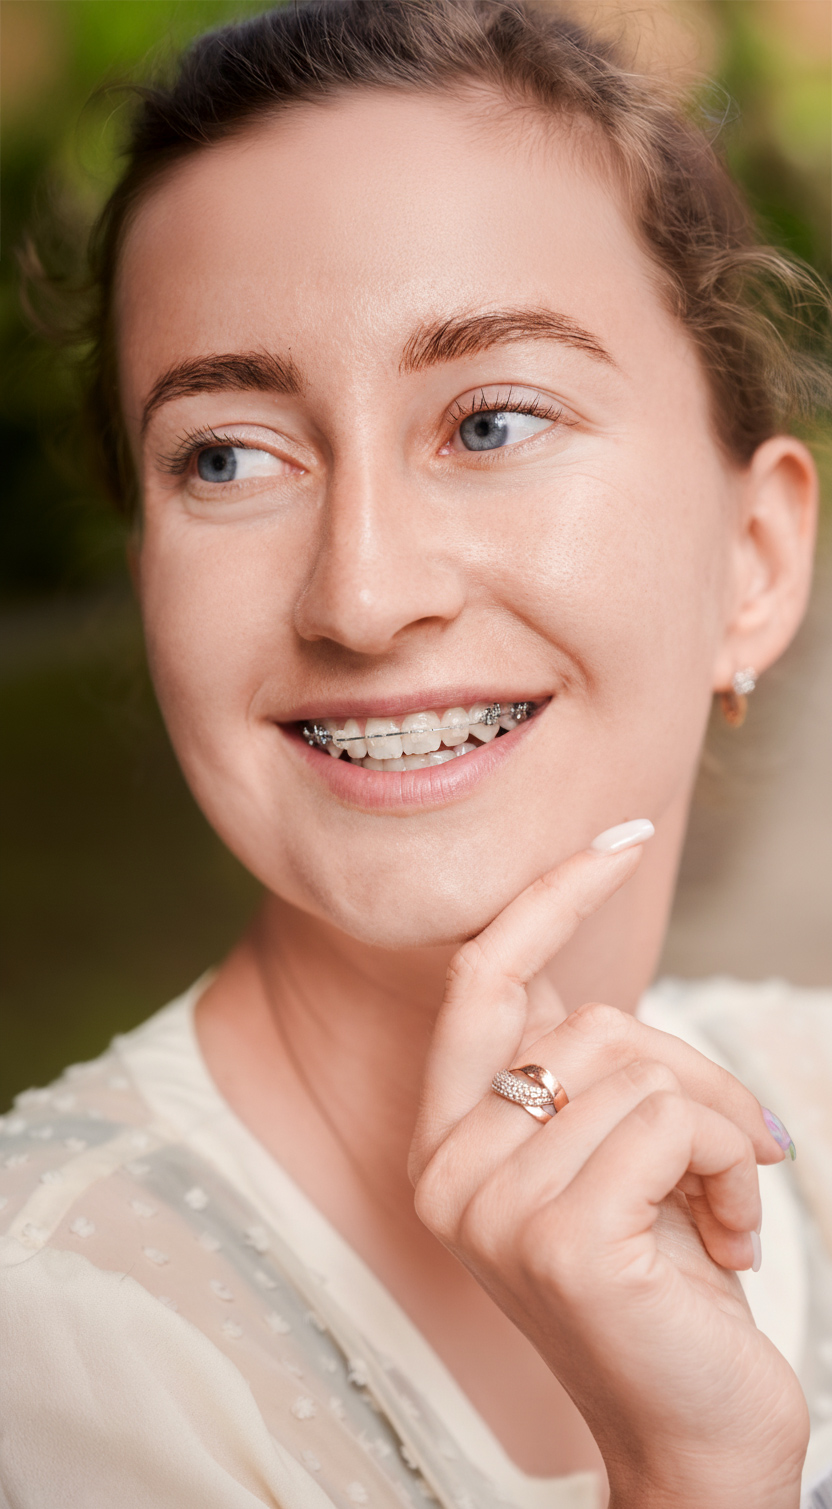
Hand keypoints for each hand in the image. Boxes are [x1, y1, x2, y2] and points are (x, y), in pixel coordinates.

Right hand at [409, 836, 808, 1508]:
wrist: (689, 1430)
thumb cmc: (655, 1283)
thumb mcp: (603, 1158)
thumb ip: (576, 1072)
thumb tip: (589, 971)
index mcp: (449, 1140)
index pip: (483, 980)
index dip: (549, 898)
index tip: (622, 835)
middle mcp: (447, 1169)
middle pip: (595, 1024)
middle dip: (698, 1074)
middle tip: (744, 1152)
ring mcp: (492, 1206)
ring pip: (642, 1069)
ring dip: (724, 1130)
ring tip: (727, 1207)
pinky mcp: (558, 1238)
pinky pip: (672, 1123)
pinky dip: (732, 1166)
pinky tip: (728, 1242)